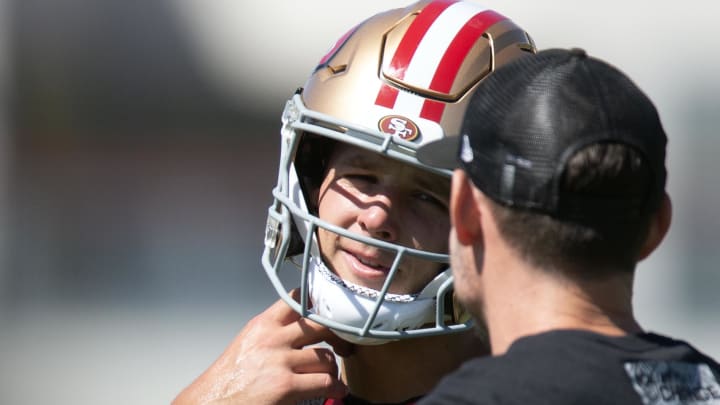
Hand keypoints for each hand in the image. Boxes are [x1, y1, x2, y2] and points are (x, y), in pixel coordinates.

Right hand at [172, 289, 353, 404]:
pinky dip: (335, 387)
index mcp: (262, 324)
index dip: (319, 305)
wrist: (210, 402)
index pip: (298, 299)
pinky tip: (335, 390)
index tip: (331, 314)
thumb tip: (302, 329)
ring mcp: (280, 361)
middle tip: (341, 345)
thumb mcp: (249, 343)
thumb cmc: (229, 379)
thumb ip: (274, 333)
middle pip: (319, 324)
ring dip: (332, 368)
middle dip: (335, 335)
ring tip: (331, 375)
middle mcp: (272, 338)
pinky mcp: (286, 386)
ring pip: (325, 356)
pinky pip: (324, 381)